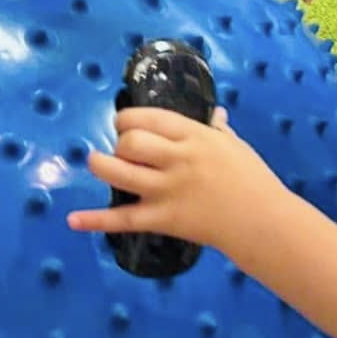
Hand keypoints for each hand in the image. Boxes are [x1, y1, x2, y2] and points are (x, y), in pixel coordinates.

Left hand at [66, 107, 286, 252]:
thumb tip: (214, 114)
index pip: (149, 118)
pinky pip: (122, 219)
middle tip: (122, 151)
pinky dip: (94, 221)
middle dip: (118, 142)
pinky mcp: (162, 219)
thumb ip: (218, 130)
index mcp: (195, 137)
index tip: (126, 125)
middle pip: (130, 142)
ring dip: (100, 165)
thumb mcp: (235, 147)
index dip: (128, 119)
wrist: (264, 223)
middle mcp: (177, 160)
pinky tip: (72, 220)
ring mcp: (167, 190)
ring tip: (97, 163)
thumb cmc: (253, 180)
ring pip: (119, 172)